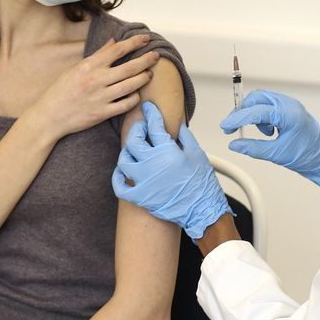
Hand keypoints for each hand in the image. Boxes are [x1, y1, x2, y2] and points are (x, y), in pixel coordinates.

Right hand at [23, 35, 159, 141]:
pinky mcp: (103, 113)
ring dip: (144, 78)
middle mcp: (96, 80)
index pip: (117, 50)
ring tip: (149, 73)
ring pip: (131, 85)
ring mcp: (101, 97)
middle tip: (156, 56)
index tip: (146, 39)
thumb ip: (97, 56)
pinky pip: (126, 104)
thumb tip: (114, 42)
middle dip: (146, 60)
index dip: (134, 43)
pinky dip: (135, 98)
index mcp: (89, 66)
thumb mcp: (76, 68)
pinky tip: (137, 93)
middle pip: (129, 67)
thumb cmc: (61, 91)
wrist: (50, 116)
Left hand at [112, 102, 232, 239]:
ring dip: (126, 152)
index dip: (151, 114)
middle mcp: (152, 164)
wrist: (202, 210)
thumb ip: (185, 136)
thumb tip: (177, 124)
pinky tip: (121, 171)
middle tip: (141, 127)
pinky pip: (120, 187)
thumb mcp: (197, 154)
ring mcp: (144, 181)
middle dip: (136, 129)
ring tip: (133, 149)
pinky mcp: (140, 197)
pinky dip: (117, 178)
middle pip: (134, 141)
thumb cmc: (202, 183)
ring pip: (124, 161)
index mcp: (168, 151)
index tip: (148, 108)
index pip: (154, 126)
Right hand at [219, 90, 319, 186]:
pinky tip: (268, 131)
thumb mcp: (276, 154)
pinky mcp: (288, 108)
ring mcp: (289, 104)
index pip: (257, 111)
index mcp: (289, 115)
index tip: (225, 125)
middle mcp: (289, 105)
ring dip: (253, 115)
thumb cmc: (306, 155)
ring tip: (263, 134)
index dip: (238, 118)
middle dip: (242, 112)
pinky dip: (261, 116)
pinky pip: (267, 105)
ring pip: (261, 100)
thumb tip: (235, 144)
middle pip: (256, 98)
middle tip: (232, 128)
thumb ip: (253, 148)